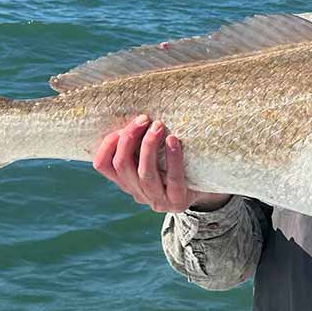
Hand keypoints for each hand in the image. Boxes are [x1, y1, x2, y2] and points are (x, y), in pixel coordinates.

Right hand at [92, 115, 231, 212]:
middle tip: (143, 118)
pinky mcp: (179, 202)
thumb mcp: (157, 153)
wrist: (207, 188)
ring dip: (148, 146)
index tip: (119, 127)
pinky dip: (173, 159)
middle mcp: (139, 193)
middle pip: (123, 166)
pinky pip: (174, 180)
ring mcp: (158, 200)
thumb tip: (135, 108)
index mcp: (128, 181)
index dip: (106, 145)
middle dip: (129, 138)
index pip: (104, 165)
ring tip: (158, 125)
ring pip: (144, 173)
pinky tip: (173, 140)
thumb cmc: (179, 162)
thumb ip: (142, 141)